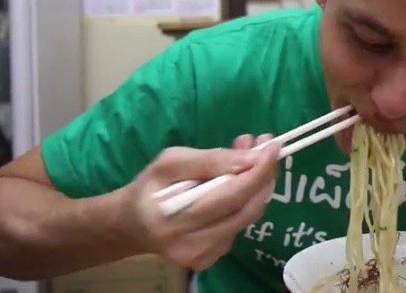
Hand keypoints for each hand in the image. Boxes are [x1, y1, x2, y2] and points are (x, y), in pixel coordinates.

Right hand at [123, 134, 279, 269]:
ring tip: (251, 156)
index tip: (273, 147)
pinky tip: (238, 180)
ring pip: (246, 217)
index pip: (229, 197)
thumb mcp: (169, 162)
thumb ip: (209, 160)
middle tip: (267, 147)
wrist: (133, 225)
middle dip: (263, 176)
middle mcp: (191, 245)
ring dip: (257, 185)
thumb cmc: (150, 188)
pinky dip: (246, 200)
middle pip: (245, 210)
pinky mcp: (212, 259)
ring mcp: (203, 256)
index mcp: (174, 219)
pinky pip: (239, 225)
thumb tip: (250, 158)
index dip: (256, 172)